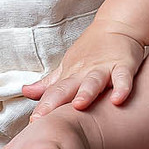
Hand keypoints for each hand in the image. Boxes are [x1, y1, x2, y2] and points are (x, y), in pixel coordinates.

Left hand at [20, 26, 146, 116]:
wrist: (117, 25)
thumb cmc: (91, 50)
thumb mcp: (67, 66)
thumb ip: (49, 84)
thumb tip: (25, 92)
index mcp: (70, 75)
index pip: (53, 93)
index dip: (43, 107)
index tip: (34, 123)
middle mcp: (84, 73)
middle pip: (68, 88)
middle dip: (55, 102)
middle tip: (44, 118)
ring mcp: (104, 69)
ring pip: (93, 82)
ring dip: (86, 93)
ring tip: (79, 105)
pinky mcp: (124, 65)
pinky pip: (123, 78)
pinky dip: (122, 88)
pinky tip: (118, 99)